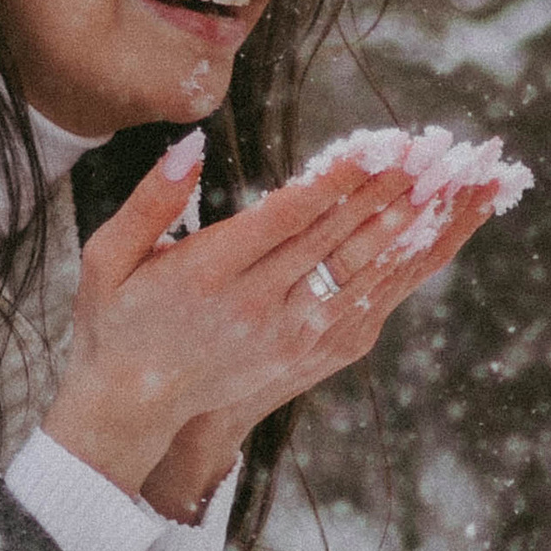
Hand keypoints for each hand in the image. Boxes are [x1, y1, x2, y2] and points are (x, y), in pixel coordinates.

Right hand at [41, 142, 417, 499]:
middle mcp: (252, 306)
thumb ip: (150, 201)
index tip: (373, 145)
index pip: (284, 218)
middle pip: (331, 240)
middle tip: (425, 152)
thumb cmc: (115, 319)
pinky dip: (394, 270)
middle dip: (382, 192)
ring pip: (355, 273)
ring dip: (401, 228)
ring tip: (440, 187)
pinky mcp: (304, 353)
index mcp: (206, 274)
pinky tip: (421, 238)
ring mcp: (284, 334)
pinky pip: (359, 305)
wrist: (133, 405)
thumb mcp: (110, 257)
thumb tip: (189, 146)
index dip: (335, 180)